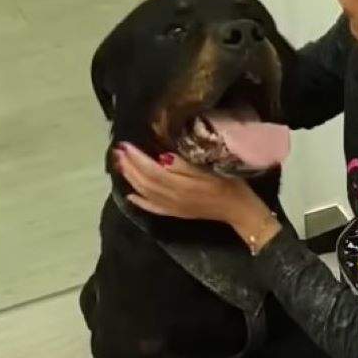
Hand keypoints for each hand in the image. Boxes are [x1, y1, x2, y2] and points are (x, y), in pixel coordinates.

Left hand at [113, 143, 281, 251]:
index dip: (137, 158)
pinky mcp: (176, 213)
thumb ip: (185, 165)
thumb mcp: (211, 169)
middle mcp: (172, 198)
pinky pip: (152, 208)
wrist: (239, 210)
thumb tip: (162, 157)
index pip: (151, 170)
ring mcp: (172, 207)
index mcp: (180, 185)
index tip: (126, 145)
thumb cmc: (229, 184)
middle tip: (118, 151)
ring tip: (121, 165)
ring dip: (131, 179)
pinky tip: (131, 195)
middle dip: (129, 166)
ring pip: (145, 193)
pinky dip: (139, 201)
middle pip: (144, 181)